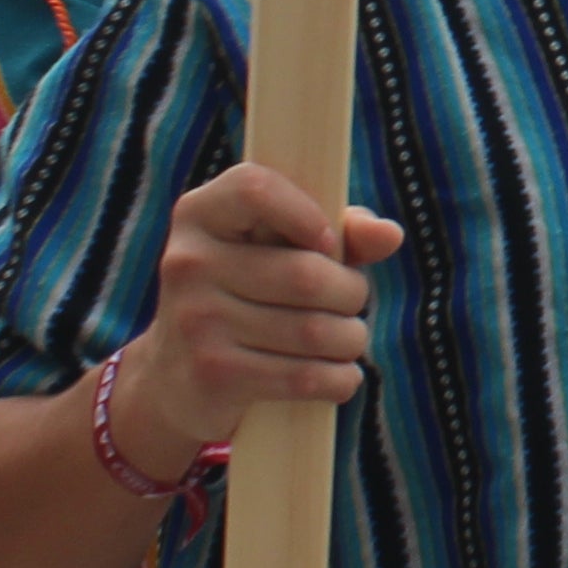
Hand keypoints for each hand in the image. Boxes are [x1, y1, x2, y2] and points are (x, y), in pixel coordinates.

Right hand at [111, 159, 409, 456]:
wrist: (177, 379)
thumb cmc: (249, 296)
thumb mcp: (282, 250)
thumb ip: (340, 233)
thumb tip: (390, 235)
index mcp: (200, 214)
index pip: (255, 188)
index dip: (306, 212)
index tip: (329, 243)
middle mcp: (189, 262)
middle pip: (307, 274)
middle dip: (350, 293)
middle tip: (351, 303)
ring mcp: (195, 320)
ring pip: (314, 330)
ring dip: (350, 340)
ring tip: (348, 340)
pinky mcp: (213, 374)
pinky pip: (304, 376)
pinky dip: (339, 379)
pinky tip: (341, 376)